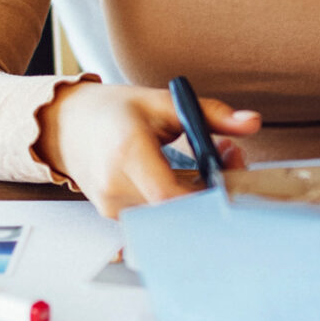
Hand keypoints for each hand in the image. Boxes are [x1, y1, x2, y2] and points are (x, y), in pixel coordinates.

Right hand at [36, 81, 260, 217]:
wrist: (67, 126)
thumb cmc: (113, 111)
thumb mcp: (163, 102)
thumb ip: (211, 114)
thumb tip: (252, 122)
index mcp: (127, 152)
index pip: (170, 195)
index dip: (205, 195)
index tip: (226, 175)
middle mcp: (115, 186)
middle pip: (177, 210)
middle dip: (210, 192)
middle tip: (226, 160)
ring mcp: (112, 206)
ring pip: (169, 216)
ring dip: (194, 197)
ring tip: (202, 166)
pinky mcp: (114, 217)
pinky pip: (156, 218)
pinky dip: (174, 203)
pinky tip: (179, 180)